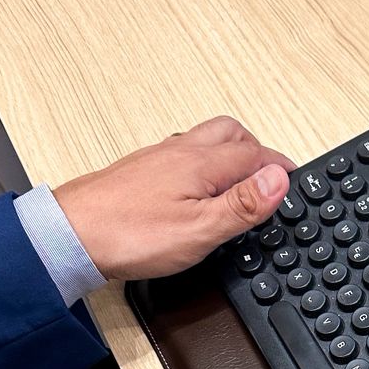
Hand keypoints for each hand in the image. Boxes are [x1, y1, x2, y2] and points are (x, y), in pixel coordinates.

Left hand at [53, 116, 295, 280]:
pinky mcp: (140, 171)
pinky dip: (203, 162)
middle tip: (271, 173)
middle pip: (230, 133)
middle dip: (257, 149)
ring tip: (240, 176)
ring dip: (230, 151)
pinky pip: (182, 153)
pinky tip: (197, 185)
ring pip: (204, 139)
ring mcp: (158, 158)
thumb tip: (279, 179)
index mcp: (202, 163)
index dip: (280, 167)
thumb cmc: (130, 235)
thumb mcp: (200, 229)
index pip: (255, 155)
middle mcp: (180, 151)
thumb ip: (242, 204)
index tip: (297, 179)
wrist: (71, 235)